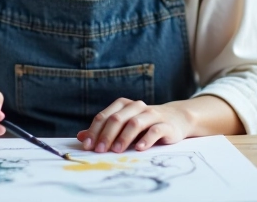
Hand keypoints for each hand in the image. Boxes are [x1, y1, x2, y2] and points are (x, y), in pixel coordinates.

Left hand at [76, 98, 191, 152]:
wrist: (176, 119)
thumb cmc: (144, 124)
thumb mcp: (123, 125)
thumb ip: (103, 130)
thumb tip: (81, 137)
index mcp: (123, 105)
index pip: (105, 116)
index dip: (94, 131)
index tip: (88, 145)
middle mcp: (136, 107)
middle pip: (118, 118)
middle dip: (106, 135)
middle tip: (100, 150)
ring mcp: (151, 115)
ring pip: (135, 123)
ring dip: (124, 137)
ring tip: (116, 150)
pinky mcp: (165, 125)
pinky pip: (155, 130)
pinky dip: (146, 139)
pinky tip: (139, 148)